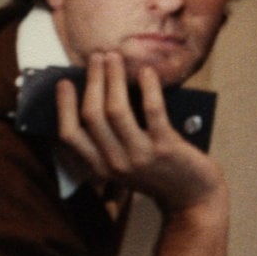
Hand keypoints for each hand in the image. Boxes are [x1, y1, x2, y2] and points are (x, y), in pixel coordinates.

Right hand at [56, 51, 228, 255]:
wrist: (192, 198)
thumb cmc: (157, 174)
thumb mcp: (123, 165)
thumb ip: (107, 142)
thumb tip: (97, 97)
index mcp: (99, 167)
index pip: (70, 134)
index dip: (64, 106)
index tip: (64, 83)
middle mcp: (114, 163)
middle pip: (92, 115)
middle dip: (92, 81)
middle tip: (96, 57)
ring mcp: (139, 156)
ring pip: (116, 110)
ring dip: (113, 78)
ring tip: (115, 58)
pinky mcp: (165, 147)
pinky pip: (152, 111)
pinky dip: (148, 88)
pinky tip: (147, 72)